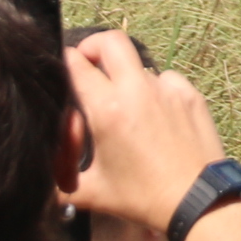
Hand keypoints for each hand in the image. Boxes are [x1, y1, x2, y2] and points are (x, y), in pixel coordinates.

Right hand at [66, 32, 228, 233]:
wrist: (198, 200)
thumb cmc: (142, 198)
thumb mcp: (93, 192)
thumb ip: (61, 180)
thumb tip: (42, 176)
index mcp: (108, 108)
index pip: (77, 64)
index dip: (65, 62)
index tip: (61, 71)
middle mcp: (137, 89)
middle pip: (110, 40)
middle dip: (94, 47)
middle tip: (88, 65)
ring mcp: (167, 88)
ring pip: (139, 64)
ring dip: (125, 77)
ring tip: (124, 106)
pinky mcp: (190, 94)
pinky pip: (166, 79)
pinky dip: (155, 90)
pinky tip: (155, 115)